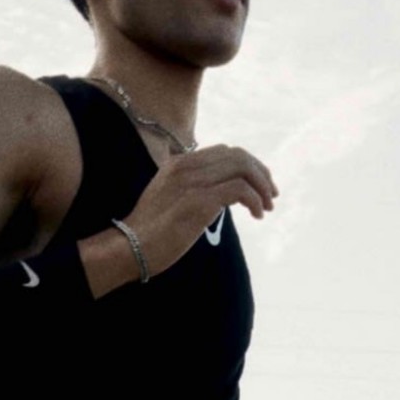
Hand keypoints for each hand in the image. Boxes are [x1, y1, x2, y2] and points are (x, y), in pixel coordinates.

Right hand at [121, 144, 278, 278]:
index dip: (249, 165)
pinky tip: (258, 215)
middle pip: (238, 155)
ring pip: (242, 168)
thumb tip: (215, 199)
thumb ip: (189, 191)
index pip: (224, 151)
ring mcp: (193, 182)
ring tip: (268, 207)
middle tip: (271, 196)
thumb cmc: (149, 234)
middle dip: (261, 173)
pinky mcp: (199, 201)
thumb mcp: (169, 201)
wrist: (128, 248)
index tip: (260, 185)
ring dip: (262, 186)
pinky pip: (240, 190)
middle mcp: (187, 166)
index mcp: (179, 163)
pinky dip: (255, 200)